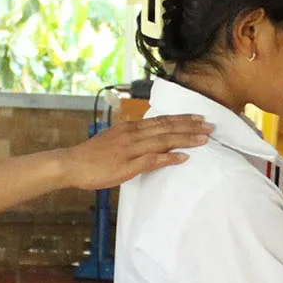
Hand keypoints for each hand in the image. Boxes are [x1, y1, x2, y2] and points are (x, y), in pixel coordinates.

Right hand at [59, 115, 212, 190]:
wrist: (72, 164)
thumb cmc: (91, 156)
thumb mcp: (113, 140)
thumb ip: (130, 138)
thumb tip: (146, 139)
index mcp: (130, 127)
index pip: (160, 120)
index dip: (181, 118)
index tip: (198, 117)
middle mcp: (133, 134)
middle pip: (167, 127)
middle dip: (190, 126)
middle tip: (210, 125)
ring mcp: (131, 149)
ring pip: (164, 140)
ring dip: (186, 139)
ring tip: (204, 138)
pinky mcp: (128, 165)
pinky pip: (153, 159)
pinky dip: (170, 157)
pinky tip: (184, 157)